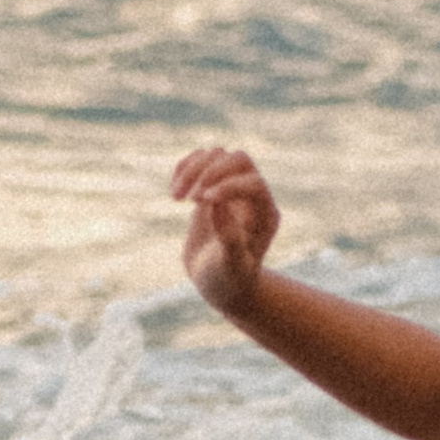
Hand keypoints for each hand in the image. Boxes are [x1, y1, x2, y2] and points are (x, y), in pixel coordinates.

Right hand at [170, 143, 280, 315]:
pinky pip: (200, 160)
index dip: (229, 186)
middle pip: (238, 159)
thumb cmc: (229, 280)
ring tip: (176, 198)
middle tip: (189, 200)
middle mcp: (253, 196)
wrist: (219, 284)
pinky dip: (185, 168)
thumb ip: (229, 237)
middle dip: (211, 171)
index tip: (203, 201)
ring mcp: (232, 188)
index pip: (253, 183)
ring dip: (193, 169)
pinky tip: (174, 193)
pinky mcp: (211, 186)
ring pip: (217, 155)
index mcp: (265, 213)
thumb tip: (217, 202)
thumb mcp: (231, 266)